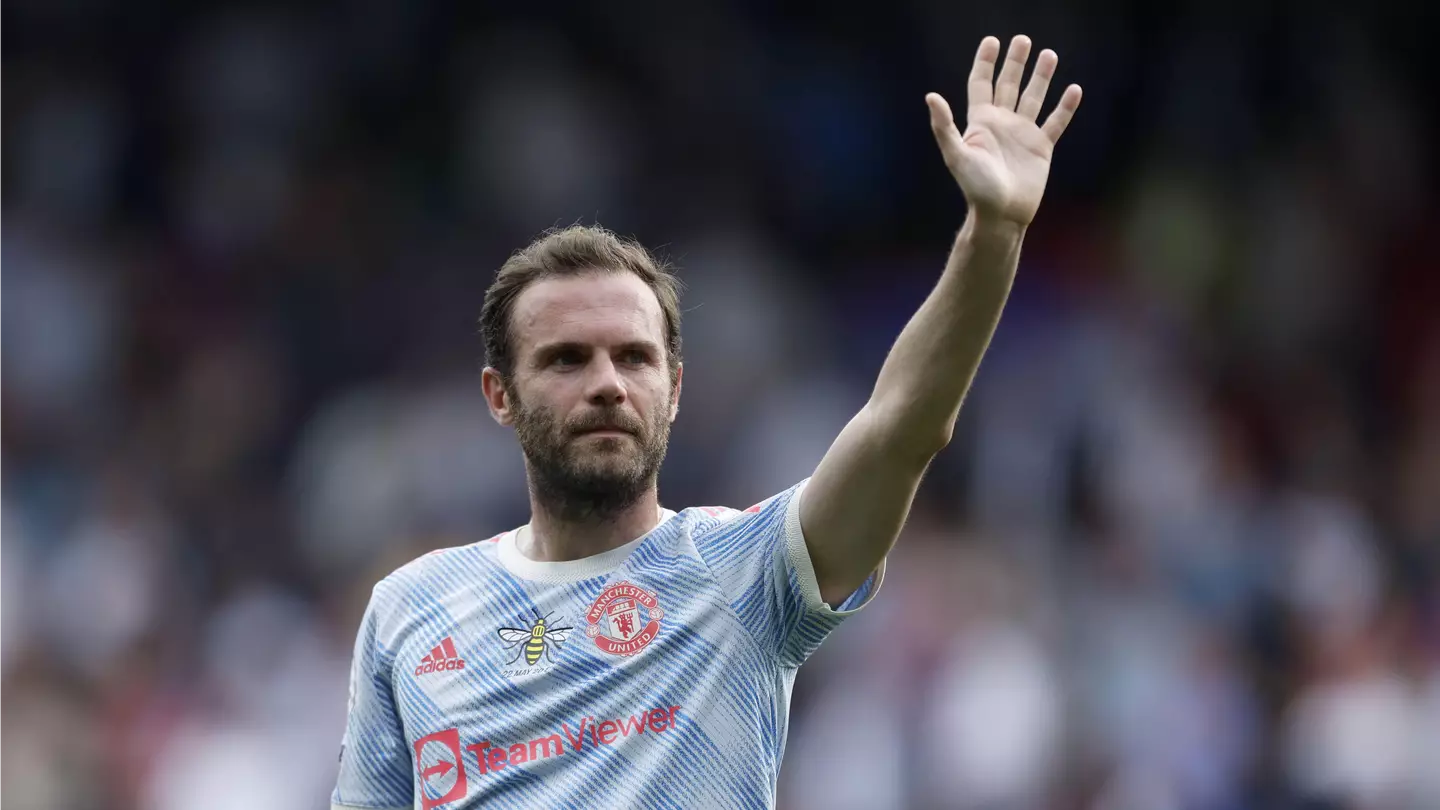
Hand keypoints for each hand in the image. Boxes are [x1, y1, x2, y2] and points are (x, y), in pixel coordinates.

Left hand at [927, 35, 1081, 226]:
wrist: (1001, 214)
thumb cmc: (976, 188)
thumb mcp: (957, 155)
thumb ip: (945, 126)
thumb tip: (930, 96)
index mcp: (981, 122)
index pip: (981, 84)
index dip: (985, 63)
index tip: (992, 41)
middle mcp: (1002, 124)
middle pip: (1009, 85)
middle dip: (1015, 62)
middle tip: (1022, 40)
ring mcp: (1023, 134)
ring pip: (1033, 98)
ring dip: (1041, 77)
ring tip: (1049, 55)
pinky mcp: (1041, 147)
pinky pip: (1055, 122)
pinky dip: (1065, 107)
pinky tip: (1073, 89)